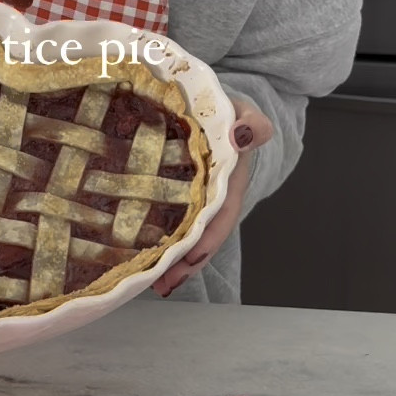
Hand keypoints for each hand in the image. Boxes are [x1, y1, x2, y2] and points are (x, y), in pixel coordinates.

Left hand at [151, 96, 273, 296]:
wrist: (212, 111)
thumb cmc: (230, 116)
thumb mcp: (245, 114)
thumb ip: (252, 124)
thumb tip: (242, 135)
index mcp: (230, 182)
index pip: (223, 215)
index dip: (209, 237)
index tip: (193, 256)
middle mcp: (214, 199)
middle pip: (203, 236)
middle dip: (186, 262)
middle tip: (164, 282)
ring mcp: (195, 202)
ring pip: (186, 237)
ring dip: (172, 262)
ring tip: (153, 284)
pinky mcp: (176, 200)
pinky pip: (170, 224)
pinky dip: (160, 244)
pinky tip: (142, 261)